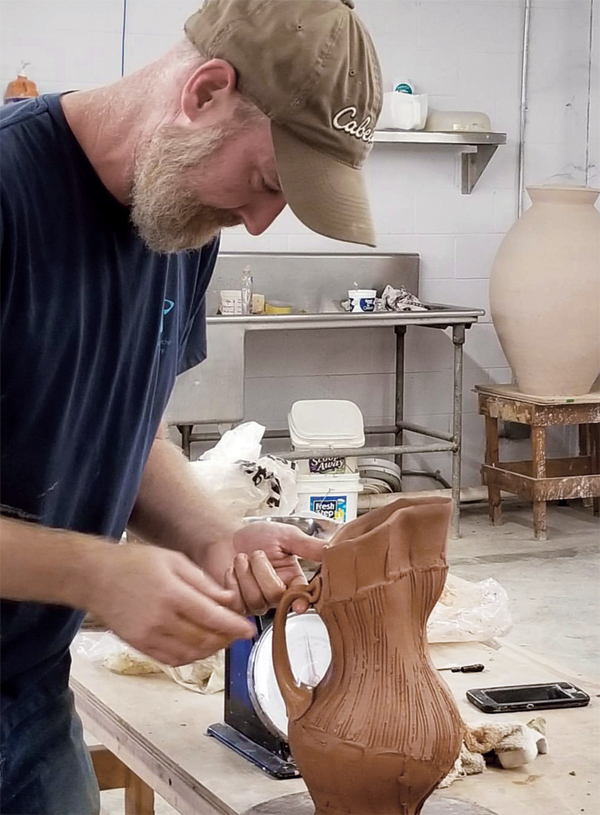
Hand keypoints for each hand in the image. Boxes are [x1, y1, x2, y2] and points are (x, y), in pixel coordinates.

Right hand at [88, 542, 255, 665]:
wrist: (96, 576)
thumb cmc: (135, 562)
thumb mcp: (174, 560)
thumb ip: (203, 583)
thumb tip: (229, 600)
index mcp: (171, 594)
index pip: (211, 617)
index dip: (234, 627)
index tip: (250, 631)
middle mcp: (160, 619)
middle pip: (203, 638)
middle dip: (226, 639)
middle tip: (238, 634)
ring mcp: (148, 636)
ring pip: (190, 653)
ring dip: (211, 650)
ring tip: (222, 639)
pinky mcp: (139, 645)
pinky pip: (171, 658)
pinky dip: (190, 656)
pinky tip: (199, 647)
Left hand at [224, 522, 324, 614]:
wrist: (226, 536)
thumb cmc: (256, 536)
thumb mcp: (286, 536)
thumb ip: (309, 545)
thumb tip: (331, 550)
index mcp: (293, 579)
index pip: (303, 595)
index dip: (301, 600)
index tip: (299, 603)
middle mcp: (277, 594)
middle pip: (275, 595)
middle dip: (262, 569)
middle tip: (256, 553)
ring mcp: (257, 602)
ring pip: (255, 599)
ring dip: (244, 572)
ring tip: (242, 558)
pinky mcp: (238, 606)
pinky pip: (237, 603)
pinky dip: (232, 581)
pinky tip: (232, 571)